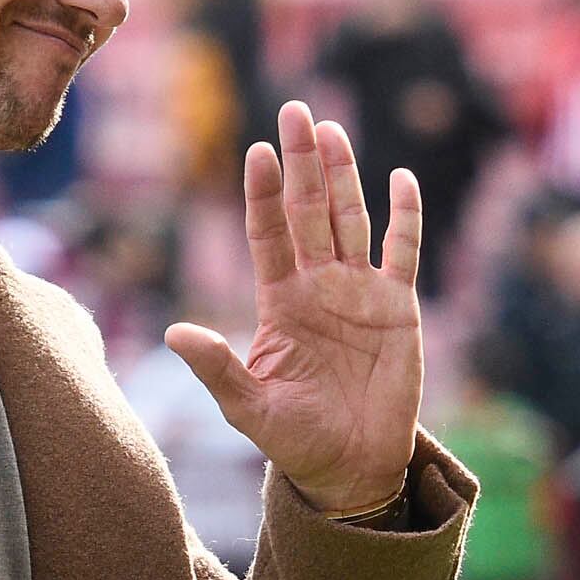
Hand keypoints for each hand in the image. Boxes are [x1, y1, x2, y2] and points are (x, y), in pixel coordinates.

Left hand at [166, 99, 424, 517]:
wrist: (352, 469)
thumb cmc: (296, 441)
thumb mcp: (249, 408)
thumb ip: (217, 368)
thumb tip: (175, 333)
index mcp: (281, 303)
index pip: (269, 235)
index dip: (264, 195)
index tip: (256, 152)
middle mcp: (320, 287)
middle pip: (310, 212)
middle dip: (302, 163)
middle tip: (294, 111)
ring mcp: (361, 293)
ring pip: (352, 220)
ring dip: (344, 176)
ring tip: (332, 131)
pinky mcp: (399, 309)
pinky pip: (403, 253)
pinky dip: (404, 217)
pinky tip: (399, 178)